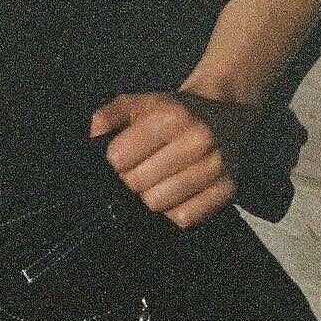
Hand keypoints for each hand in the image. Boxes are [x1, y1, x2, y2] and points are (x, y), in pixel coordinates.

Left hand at [88, 90, 259, 228]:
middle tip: (143, 167)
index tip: (125, 153)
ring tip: (159, 179)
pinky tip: (177, 191)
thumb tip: (93, 137)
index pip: (119, 158)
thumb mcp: (138, 102)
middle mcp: (198, 140)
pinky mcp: (228, 189)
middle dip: (132, 178)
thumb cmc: (172, 111)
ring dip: (152, 195)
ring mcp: (216, 166)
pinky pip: (184, 218)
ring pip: (158, 203)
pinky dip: (175, 210)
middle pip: (137, 184)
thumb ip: (108, 115)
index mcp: (172, 116)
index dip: (116, 159)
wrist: (223, 111)